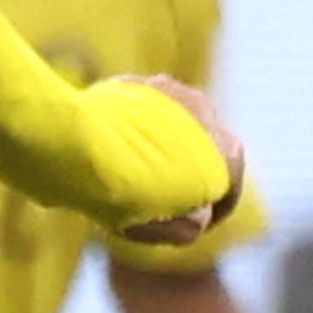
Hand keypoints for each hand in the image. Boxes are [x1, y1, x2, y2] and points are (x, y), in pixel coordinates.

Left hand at [114, 74, 249, 253]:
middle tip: (161, 194)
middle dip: (187, 168)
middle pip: (202, 146)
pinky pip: (139, 110)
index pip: (229, 180)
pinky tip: (110, 149)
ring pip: (171, 123)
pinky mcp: (133, 83)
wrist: (82, 150)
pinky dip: (132, 128)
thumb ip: (195, 222)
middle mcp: (205, 111)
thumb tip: (196, 213)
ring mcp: (169, 91)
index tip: (198, 220)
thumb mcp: (174, 229)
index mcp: (225, 148)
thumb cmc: (132, 194)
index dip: (217, 205)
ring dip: (159, 143)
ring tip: (131, 169)